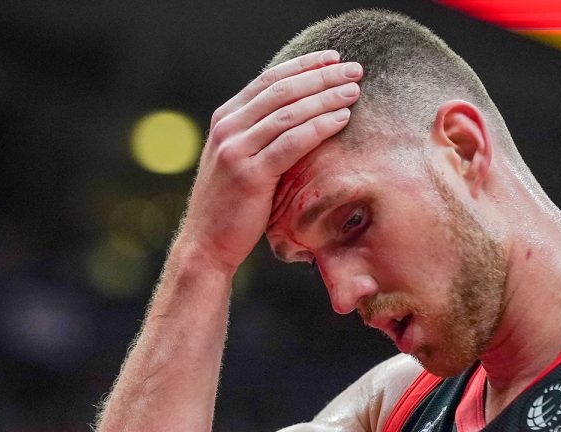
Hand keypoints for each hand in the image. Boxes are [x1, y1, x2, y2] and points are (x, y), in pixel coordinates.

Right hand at [181, 50, 362, 271]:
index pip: (268, 80)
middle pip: (282, 90)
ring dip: (326, 97)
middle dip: (321, 76)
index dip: (304, 65)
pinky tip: (342, 119)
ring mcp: (235, 150)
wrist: (206, 243)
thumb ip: (260, 134)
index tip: (334, 58)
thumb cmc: (233, 204)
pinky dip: (320, 127)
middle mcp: (227, 128)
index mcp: (225, 119)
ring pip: (289, 113)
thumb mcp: (240, 159)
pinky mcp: (249, 175)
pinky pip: (291, 143)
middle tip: (354, 69)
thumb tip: (301, 114)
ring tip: (354, 90)